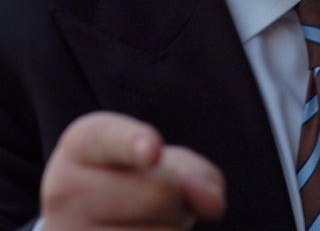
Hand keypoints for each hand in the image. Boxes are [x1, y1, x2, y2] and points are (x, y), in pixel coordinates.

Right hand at [40, 111, 225, 229]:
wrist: (83, 223)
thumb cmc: (130, 181)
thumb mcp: (158, 160)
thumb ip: (193, 171)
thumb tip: (214, 205)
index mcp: (80, 144)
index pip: (109, 139)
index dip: (134, 143)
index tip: (152, 151)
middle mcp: (64, 192)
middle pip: (160, 192)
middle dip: (178, 197)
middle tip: (153, 198)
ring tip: (143, 223)